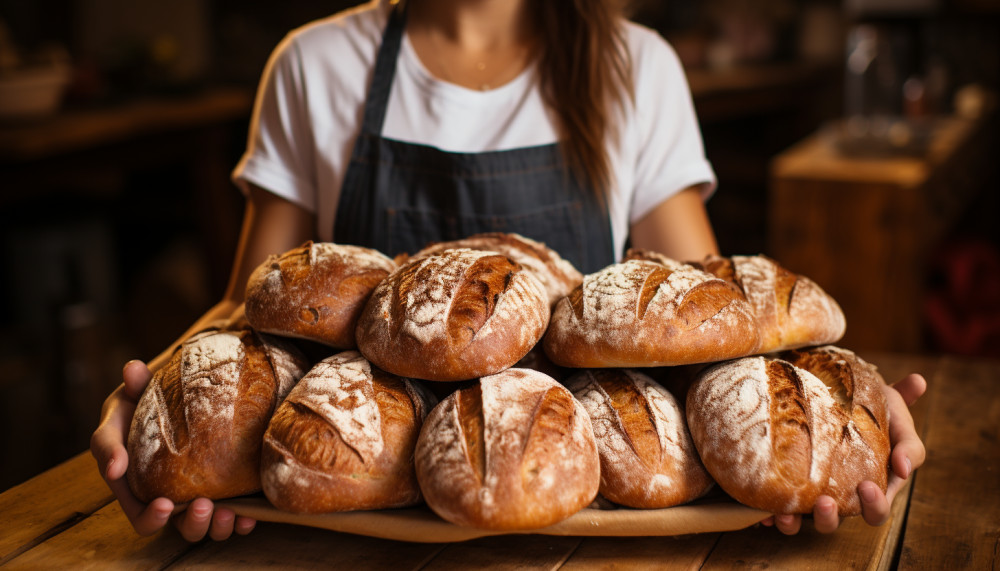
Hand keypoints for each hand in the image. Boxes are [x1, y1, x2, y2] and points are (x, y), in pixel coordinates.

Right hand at [90, 360, 256, 539]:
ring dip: (217, 525)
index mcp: (136, 483)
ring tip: (230, 512)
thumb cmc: (145, 399)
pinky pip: (233, 514)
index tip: (166, 504)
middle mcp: (165, 495)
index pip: (139, 511)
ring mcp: (194, 496)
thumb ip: (131, 387)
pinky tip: (251, 515)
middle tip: (203, 505)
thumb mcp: (133, 393)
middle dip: (190, 523)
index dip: (150, 516)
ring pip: (204, 526)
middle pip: (176, 526)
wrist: (177, 395)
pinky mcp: (222, 491)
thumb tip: (132, 369)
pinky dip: (242, 520)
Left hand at [761, 373, 927, 533]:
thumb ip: (908, 438)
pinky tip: (760, 513)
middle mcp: (840, 495)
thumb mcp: (897, 415)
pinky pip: (775, 505)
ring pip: (802, 519)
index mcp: (872, 486)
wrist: (837, 384)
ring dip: (795, 522)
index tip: (867, 486)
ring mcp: (812, 490)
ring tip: (785, 512)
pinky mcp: (787, 482)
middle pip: (837, 522)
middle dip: (830, 519)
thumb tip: (906, 462)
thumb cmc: (875, 405)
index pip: (876, 509)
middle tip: (825, 502)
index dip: (874, 505)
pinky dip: (766, 514)